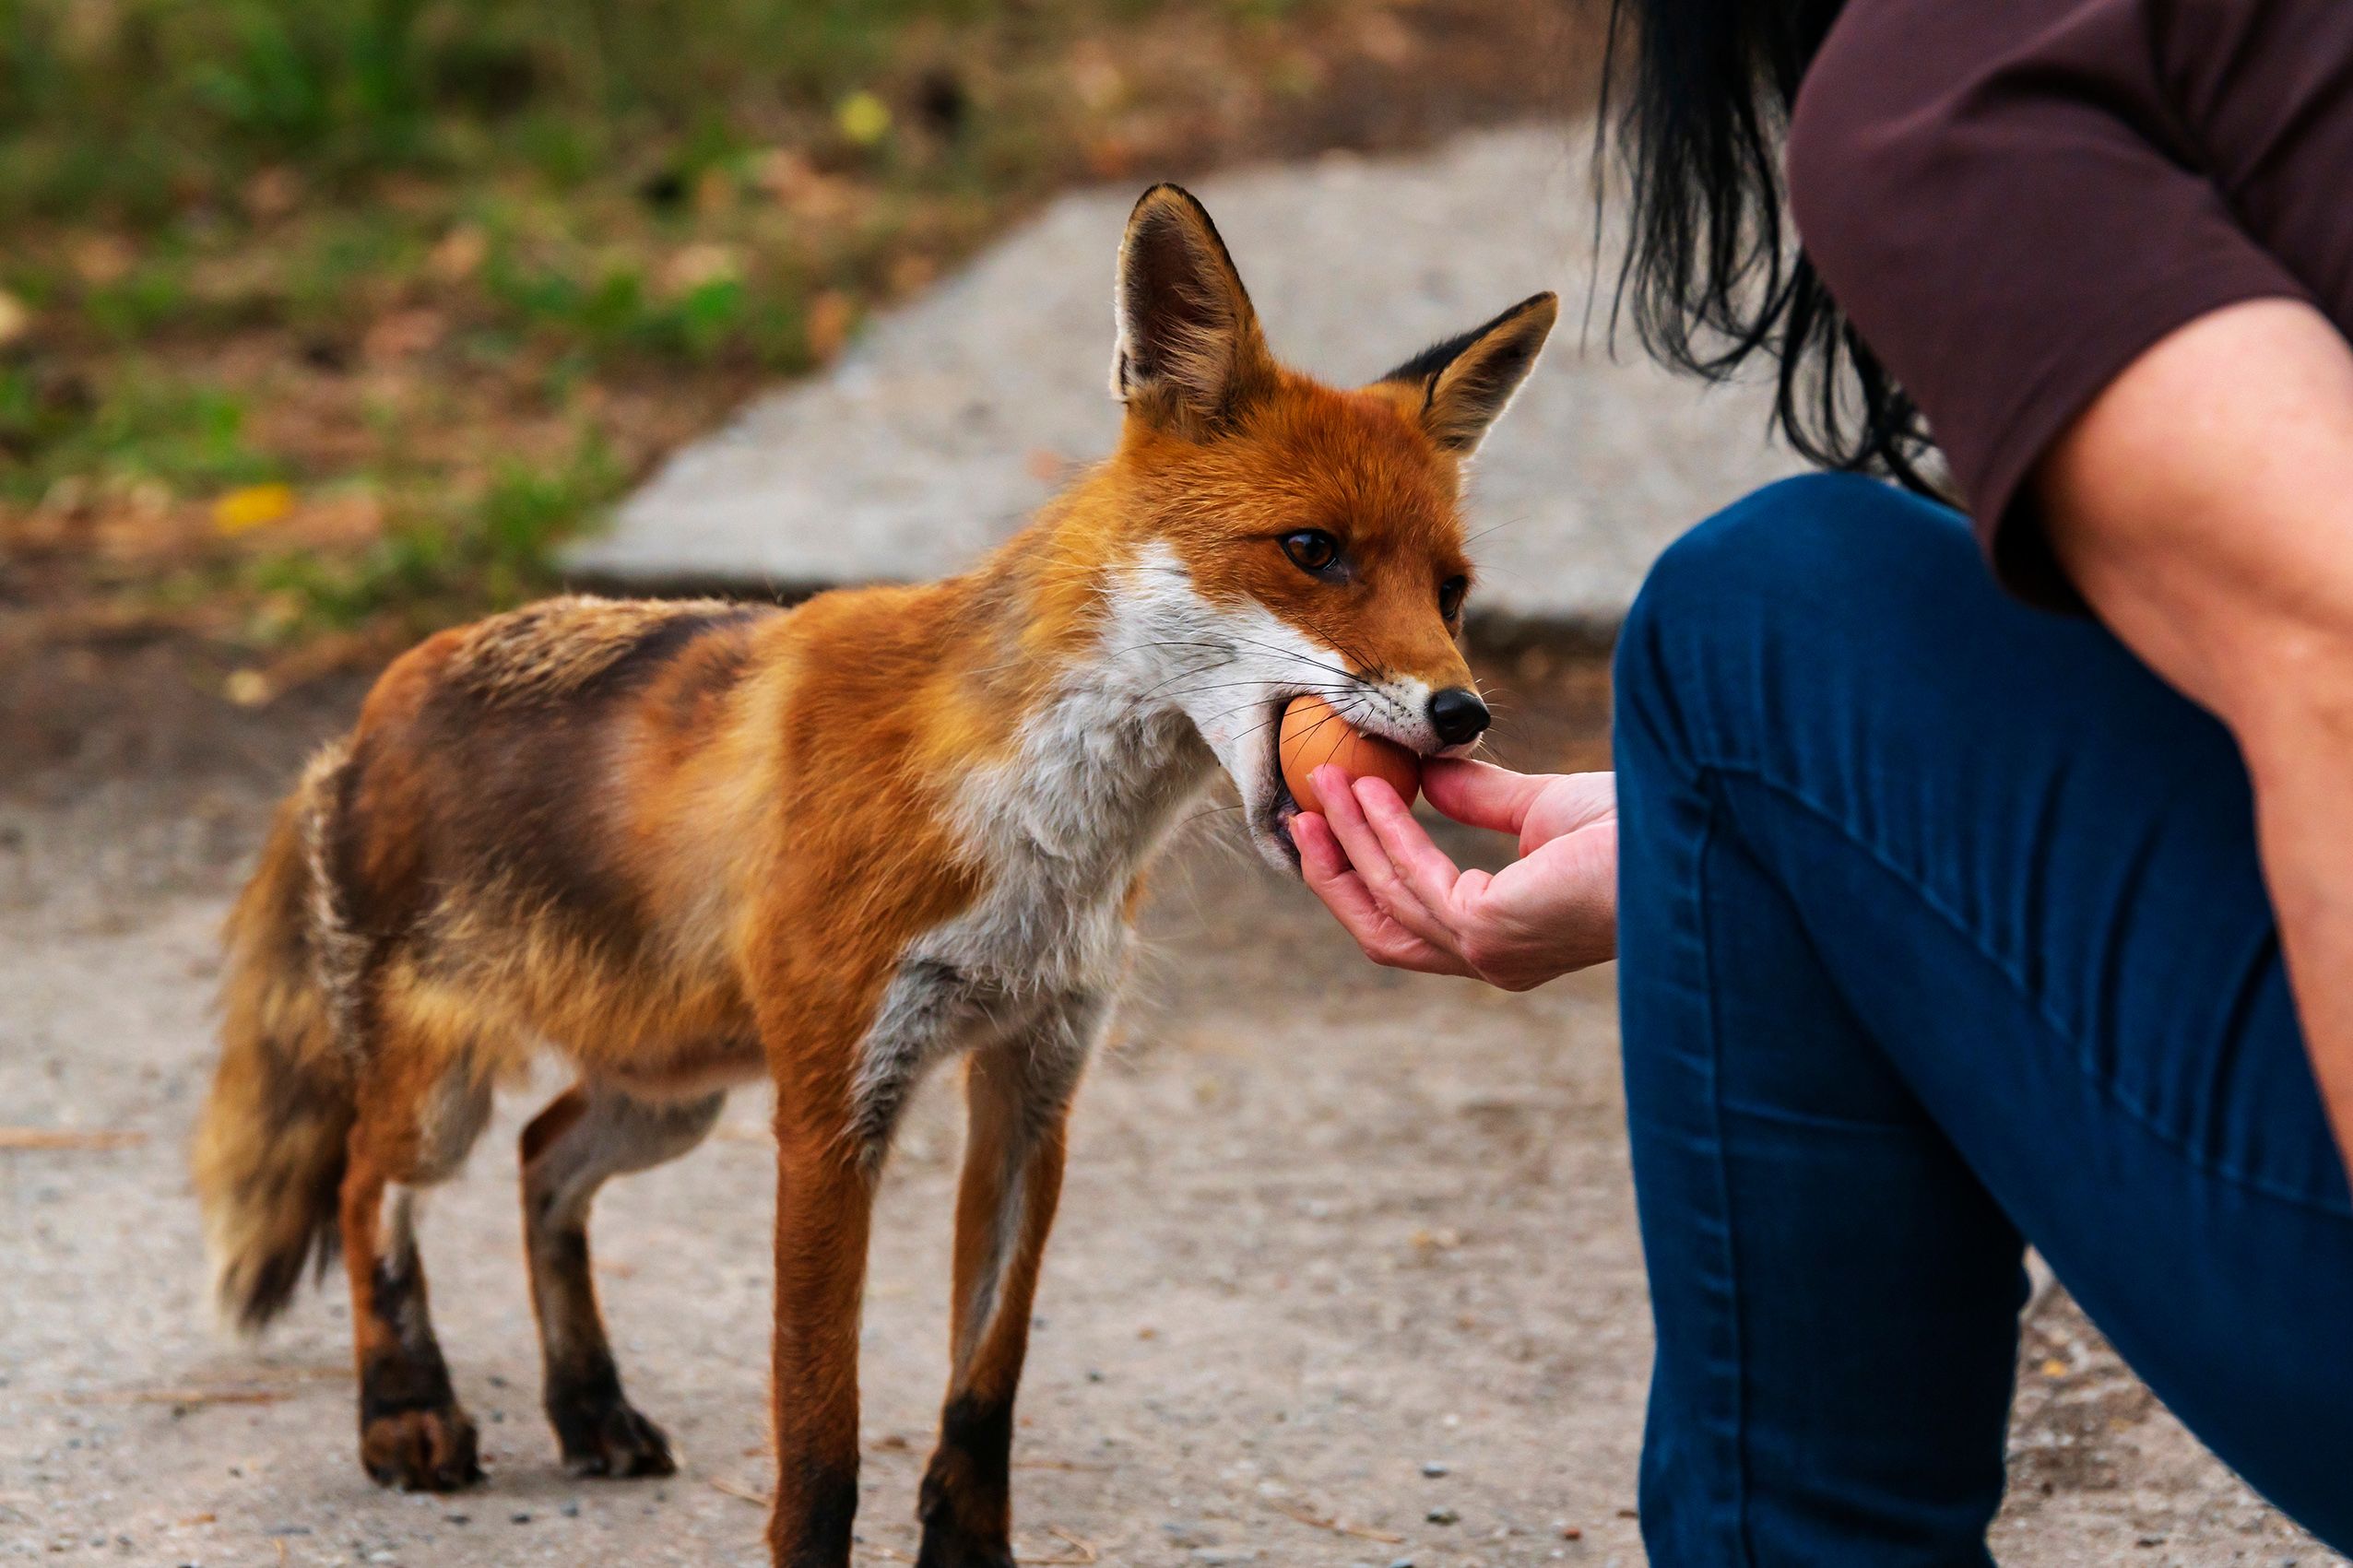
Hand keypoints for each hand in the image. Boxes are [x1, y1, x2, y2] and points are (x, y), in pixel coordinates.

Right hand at [1290, 759, 1616, 990]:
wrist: (1684, 837)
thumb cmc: (1634, 833)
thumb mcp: (1539, 808)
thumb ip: (1478, 798)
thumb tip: (1426, 772)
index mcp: (1502, 940)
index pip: (1408, 922)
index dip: (1358, 877)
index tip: (1327, 823)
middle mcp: (1492, 960)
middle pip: (1379, 931)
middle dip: (1334, 873)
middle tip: (1302, 815)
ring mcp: (1489, 953)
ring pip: (1388, 900)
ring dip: (1350, 839)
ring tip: (1329, 780)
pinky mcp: (1490, 932)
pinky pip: (1415, 880)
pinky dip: (1386, 834)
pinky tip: (1375, 790)